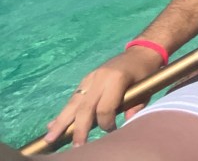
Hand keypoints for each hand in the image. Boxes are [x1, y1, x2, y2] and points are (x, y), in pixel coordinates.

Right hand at [45, 46, 163, 145]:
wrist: (141, 51)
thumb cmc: (146, 71)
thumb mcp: (147, 88)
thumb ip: (137, 106)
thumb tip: (127, 121)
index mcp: (116, 79)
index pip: (105, 108)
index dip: (106, 123)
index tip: (111, 130)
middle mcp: (100, 78)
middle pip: (85, 107)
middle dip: (79, 129)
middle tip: (76, 146)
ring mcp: (91, 77)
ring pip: (74, 102)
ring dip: (62, 121)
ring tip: (51, 137)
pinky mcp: (87, 78)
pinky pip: (74, 97)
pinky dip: (64, 112)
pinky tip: (52, 124)